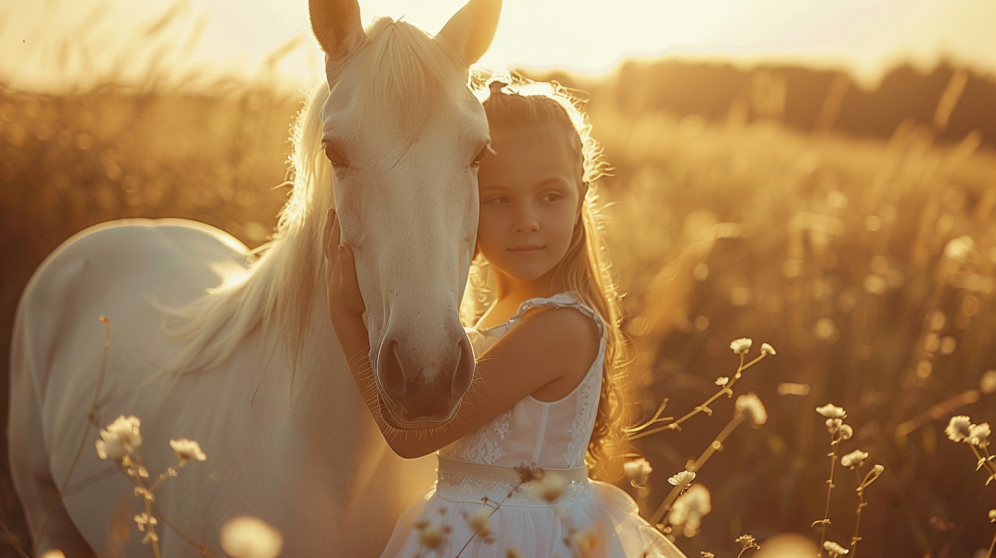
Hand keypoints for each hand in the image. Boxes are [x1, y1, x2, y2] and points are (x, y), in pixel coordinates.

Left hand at [323, 208, 365, 330]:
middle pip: (328, 240)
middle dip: (330, 224)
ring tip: (331, 223)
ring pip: (328, 248)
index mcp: (335, 264)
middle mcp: (331, 266)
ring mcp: (331, 272)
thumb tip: (342, 244)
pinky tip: (335, 246)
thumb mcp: (351, 284)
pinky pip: (331, 255)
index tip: (339, 208)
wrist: (342, 318)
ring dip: (329, 233)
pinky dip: (332, 245)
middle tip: (332, 209)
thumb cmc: (350, 302)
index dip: (336, 224)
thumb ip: (346, 264)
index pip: (335, 239)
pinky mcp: (334, 277)